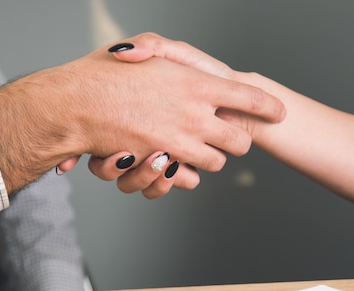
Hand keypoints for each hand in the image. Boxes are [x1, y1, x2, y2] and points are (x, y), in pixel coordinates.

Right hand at [0, 44, 284, 194]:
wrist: (73, 103)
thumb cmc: (104, 74)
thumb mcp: (141, 48)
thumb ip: (163, 50)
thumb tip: (182, 71)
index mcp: (198, 81)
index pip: (250, 97)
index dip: (268, 107)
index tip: (279, 112)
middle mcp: (198, 113)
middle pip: (239, 141)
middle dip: (233, 141)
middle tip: (221, 134)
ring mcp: (184, 141)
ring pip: (216, 163)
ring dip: (206, 158)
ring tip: (189, 147)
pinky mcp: (165, 163)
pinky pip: (188, 178)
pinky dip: (182, 175)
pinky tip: (172, 162)